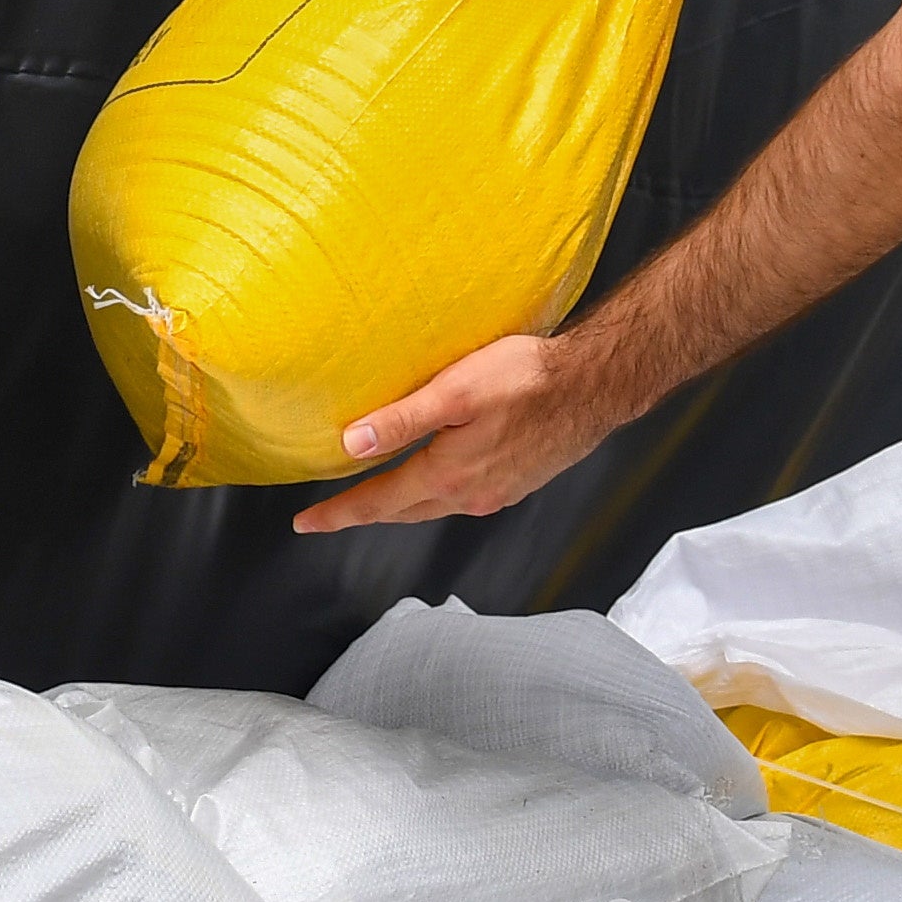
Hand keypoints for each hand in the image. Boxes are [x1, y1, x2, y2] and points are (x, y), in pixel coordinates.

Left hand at [288, 334, 626, 533]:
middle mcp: (470, 495)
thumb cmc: (529, 379)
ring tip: (374, 497)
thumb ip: (402, 420)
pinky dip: (434, 495)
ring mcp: (496, 492)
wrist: (596, 385)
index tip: (304, 523)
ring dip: (400, 505)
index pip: (377, 502)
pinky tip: (436, 479)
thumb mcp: (455, 392)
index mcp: (448, 476)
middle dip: (363, 513)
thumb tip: (351, 444)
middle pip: (402, 511)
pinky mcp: (517, 482)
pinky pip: (461, 498)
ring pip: (433, 507)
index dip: (337, 513)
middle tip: (328, 516)